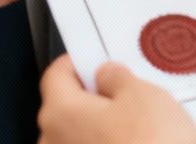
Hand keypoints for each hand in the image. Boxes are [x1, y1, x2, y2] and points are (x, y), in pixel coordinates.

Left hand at [38, 56, 195, 143]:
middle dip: (93, 97)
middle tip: (126, 91)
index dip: (78, 62)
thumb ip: (117, 78)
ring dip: (101, 127)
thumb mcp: (143, 95)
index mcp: (59, 113)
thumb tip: (107, 75)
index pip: (56, 75)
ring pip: (80, 135)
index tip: (96, 60)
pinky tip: (136, 142)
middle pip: (66, 107)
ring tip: (139, 124)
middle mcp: (53, 143)